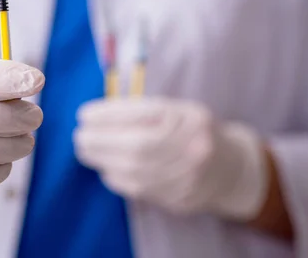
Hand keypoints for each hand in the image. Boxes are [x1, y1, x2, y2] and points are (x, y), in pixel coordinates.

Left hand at [74, 98, 267, 219]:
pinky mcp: (180, 198)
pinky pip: (140, 189)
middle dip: (101, 140)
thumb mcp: (174, 110)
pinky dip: (116, 178)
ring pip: (136, 170)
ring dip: (103, 160)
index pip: (143, 113)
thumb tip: (96, 116)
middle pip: (139, 144)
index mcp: (189, 117)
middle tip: (79, 136)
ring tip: (85, 150)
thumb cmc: (189, 131)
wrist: (228, 168)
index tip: (84, 114)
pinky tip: (105, 168)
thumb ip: (140, 110)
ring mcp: (189, 175)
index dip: (109, 114)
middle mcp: (192, 146)